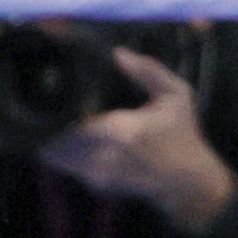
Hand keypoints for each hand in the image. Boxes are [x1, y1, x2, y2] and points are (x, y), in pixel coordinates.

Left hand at [40, 48, 237, 231]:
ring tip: (61, 122)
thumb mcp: (175, 95)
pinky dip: (65, 153)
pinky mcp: (95, 185)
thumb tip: (119, 53)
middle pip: (54, 140)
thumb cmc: (182, 135)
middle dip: (50, 125)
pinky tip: (75, 138)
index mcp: (117, 130)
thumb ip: (148, 71)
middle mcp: (100, 155)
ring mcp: (95, 174)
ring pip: (56, 156)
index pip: (67, 122)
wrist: (187, 182)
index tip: (54, 94)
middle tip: (52, 107)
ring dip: (55, 140)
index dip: (56, 108)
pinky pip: (68, 166)